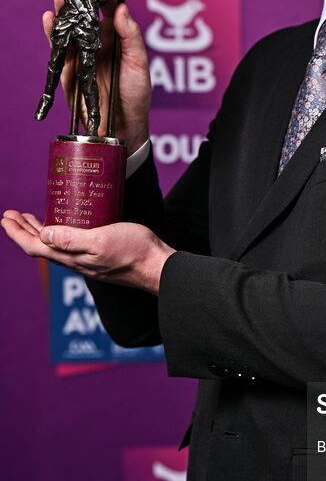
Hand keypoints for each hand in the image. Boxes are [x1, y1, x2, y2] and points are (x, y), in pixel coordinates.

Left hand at [1, 211, 174, 293]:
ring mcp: (86, 259)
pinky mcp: (98, 254)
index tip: (5, 217)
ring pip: (54, 245)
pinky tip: (65, 225)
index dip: (16, 233)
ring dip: (38, 231)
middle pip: (40, 246)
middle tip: (11, 214)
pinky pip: (69, 244)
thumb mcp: (100, 241)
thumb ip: (72, 239)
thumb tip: (43, 235)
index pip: (34, 246)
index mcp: (71, 257)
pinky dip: (58, 232)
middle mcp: (75, 260)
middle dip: (23, 230)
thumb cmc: (133, 251)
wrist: (156, 266)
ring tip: (29, 218)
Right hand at [45, 0, 150, 154]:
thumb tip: (121, 9)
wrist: (124, 125)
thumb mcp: (139, 63)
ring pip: (69, 30)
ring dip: (62, 13)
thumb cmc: (136, 93)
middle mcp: (97, 42)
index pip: (107, 9)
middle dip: (76, 0)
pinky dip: (52, 35)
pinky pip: (59, 50)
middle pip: (84, 16)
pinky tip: (50, 21)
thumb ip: (131, 37)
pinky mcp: (69, 69)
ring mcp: (82, 55)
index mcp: (116, 38)